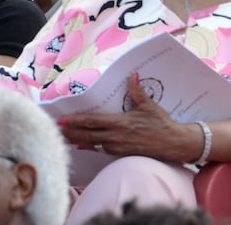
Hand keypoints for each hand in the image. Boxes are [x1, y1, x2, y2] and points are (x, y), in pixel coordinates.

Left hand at [56, 74, 192, 161]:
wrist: (172, 143)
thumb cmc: (161, 124)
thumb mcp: (149, 105)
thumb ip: (137, 91)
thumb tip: (133, 75)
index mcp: (120, 123)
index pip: (93, 122)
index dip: (76, 121)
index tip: (63, 119)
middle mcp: (115, 137)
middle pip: (87, 135)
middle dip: (71, 132)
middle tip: (57, 129)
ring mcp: (117, 147)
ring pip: (92, 144)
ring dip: (78, 140)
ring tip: (65, 137)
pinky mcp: (120, 154)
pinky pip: (101, 150)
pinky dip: (90, 146)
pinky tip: (83, 145)